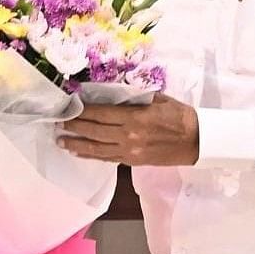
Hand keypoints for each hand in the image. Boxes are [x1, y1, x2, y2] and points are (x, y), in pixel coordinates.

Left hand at [56, 92, 199, 165]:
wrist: (196, 140)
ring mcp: (129, 151)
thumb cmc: (179, 116)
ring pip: (96, 148)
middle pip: (94, 130)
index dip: (83, 109)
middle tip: (58, 121)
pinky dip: (90, 155)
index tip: (69, 104)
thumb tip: (112, 92)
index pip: (102, 113)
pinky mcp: (132, 161)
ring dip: (76, 143)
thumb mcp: (158, 98)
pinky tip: (78, 152)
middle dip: (74, 125)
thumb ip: (134, 96)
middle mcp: (129, 136)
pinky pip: (106, 158)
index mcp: (135, 117)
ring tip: (60, 140)